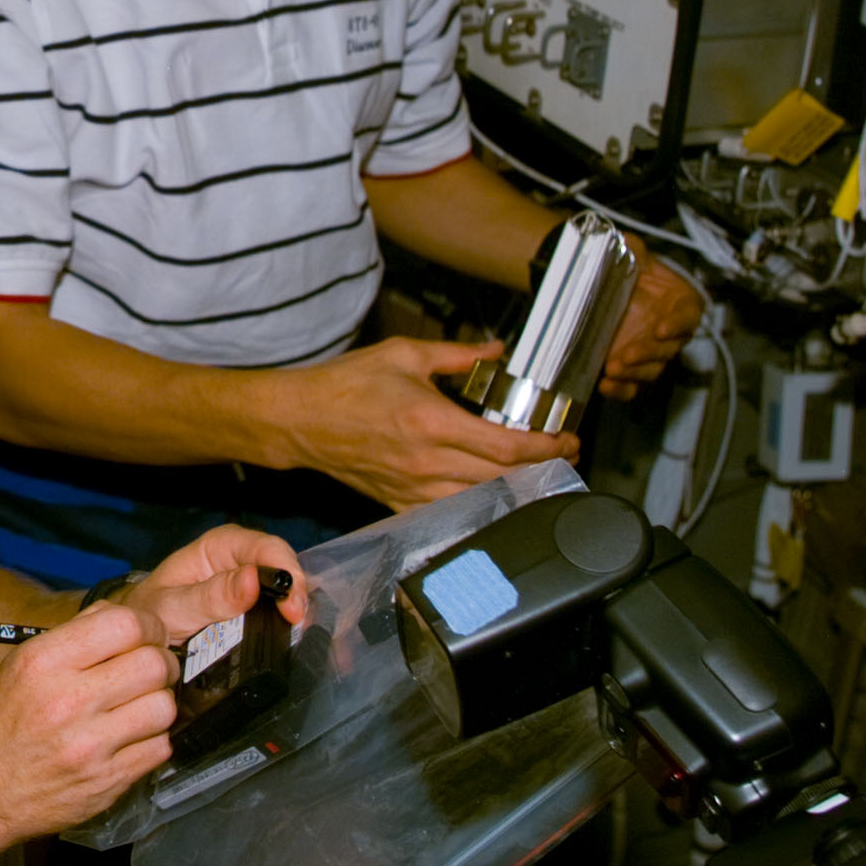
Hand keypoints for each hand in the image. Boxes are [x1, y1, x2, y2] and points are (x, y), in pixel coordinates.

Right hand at [0, 600, 180, 857]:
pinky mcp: (107, 782)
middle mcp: (67, 701)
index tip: (147, 634)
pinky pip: (160, 748)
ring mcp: (89, 746)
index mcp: (43, 662)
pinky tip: (131, 738)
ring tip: (139, 706)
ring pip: (164, 707)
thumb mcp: (20, 666)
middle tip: (151, 670)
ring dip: (159, 703)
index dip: (148, 625)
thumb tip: (125, 618)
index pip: (125, 624)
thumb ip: (74, 637)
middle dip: (161, 662)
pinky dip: (153, 739)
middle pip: (154, 664)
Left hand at [108, 525, 309, 645]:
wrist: (137, 636)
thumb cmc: (150, 612)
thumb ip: (210, 596)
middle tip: (299, 626)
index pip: (265, 547)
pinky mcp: (254, 609)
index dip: (286, 573)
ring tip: (299, 636)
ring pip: (286, 591)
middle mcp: (240, 560)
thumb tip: (253, 579)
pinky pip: (278, 612)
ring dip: (296, 612)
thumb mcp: (174, 606)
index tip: (293, 607)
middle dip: (297, 595)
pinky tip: (293, 640)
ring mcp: (250, 585)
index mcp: (219, 546)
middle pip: (283, 568)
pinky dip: (288, 625)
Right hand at [241, 337, 574, 509]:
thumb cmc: (345, 384)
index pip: (506, 446)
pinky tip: (493, 499)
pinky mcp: (399, 502)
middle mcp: (427, 461)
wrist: (299, 419)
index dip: (546, 447)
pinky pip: (449, 515)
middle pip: (503, 478)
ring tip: (536, 476)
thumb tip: (495, 350)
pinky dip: (477, 509)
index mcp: (432, 421)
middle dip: (542, 469)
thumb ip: (456, 354)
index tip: (566, 439)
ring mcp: (412, 488)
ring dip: (515, 492)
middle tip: (563, 455)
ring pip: (481, 502)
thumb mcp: (403, 354)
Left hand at [598, 252, 704, 400]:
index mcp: (678, 303)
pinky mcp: (628, 367)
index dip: (678, 324)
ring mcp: (648, 351)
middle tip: (626, 355)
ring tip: (611, 370)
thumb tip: (628, 247)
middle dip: (648, 353)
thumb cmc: (621, 266)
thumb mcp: (629, 250)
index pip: (688, 316)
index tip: (661, 328)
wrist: (595, 282)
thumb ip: (633, 249)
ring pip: (651, 370)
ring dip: (634, 373)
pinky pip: (631, 386)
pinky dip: (621, 390)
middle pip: (668, 349)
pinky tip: (605, 385)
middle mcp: (668, 331)